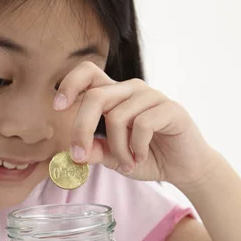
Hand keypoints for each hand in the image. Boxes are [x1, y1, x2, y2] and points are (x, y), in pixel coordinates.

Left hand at [53, 61, 218, 187]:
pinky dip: (136, 148)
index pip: (88, 73)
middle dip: (81, 130)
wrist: (184, 168)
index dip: (70, 84)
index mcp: (114, 95)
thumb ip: (94, 151)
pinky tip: (140, 157)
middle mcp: (131, 90)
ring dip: (117, 149)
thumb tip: (72, 153)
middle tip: (79, 156)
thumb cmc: (145, 157)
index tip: (57, 107)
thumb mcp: (112, 158)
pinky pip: (142, 125)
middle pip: (96, 97)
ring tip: (126, 163)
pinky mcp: (171, 109)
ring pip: (118, 117)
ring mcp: (152, 97)